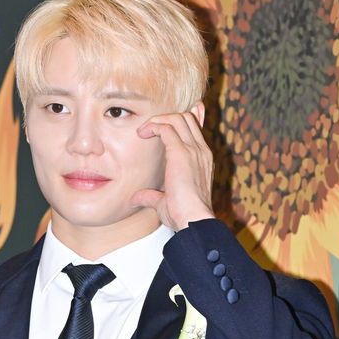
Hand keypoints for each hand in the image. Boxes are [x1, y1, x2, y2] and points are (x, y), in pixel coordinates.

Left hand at [131, 103, 214, 231]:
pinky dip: (153, 125)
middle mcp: (201, 151)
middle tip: (148, 130)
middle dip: (166, 118)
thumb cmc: (183, 216)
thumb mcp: (164, 203)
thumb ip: (151, 196)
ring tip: (143, 131)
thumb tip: (135, 198)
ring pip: (178, 118)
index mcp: (202, 160)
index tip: (167, 119)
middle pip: (187, 118)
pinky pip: (166, 127)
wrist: (194, 221)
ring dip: (158, 120)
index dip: (184, 118)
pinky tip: (142, 134)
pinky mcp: (181, 153)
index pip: (196, 129)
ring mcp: (193, 150)